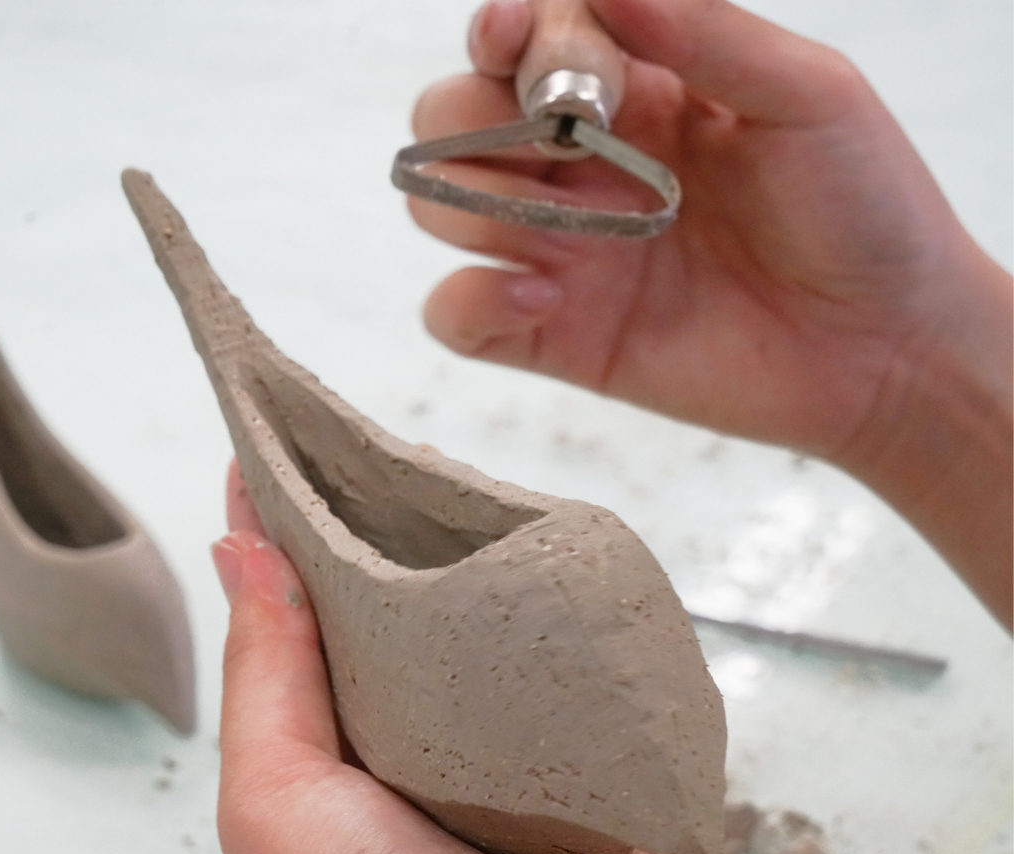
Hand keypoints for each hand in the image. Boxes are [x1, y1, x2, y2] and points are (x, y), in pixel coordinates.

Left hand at [211, 463, 725, 853]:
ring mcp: (525, 734)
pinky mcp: (613, 739)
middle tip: (371, 437)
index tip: (273, 442)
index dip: (291, 529)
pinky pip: (599, 649)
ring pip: (503, 613)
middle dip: (389, 522)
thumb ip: (264, 676)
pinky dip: (582, 599)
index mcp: (348, 746)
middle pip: (408, 600)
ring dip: (484, 550)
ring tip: (452, 471)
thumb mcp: (279, 805)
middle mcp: (432, 733)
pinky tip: (555, 540)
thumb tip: (237, 549)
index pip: (314, 611)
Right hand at [411, 0, 1011, 626]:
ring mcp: (559, 251)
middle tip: (568, 149)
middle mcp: (580, 167)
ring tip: (566, 231)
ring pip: (438, 205)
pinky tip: (542, 297)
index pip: (521, 43)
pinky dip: (471, 300)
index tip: (512, 38)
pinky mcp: (551, 335)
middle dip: (475, 120)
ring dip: (476, 204)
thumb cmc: (864, 209)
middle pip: (450, 119)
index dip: (502, 33)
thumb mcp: (807, 93)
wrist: (886, 350)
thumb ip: (703, 32)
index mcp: (635, 92)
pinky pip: (454, 314)